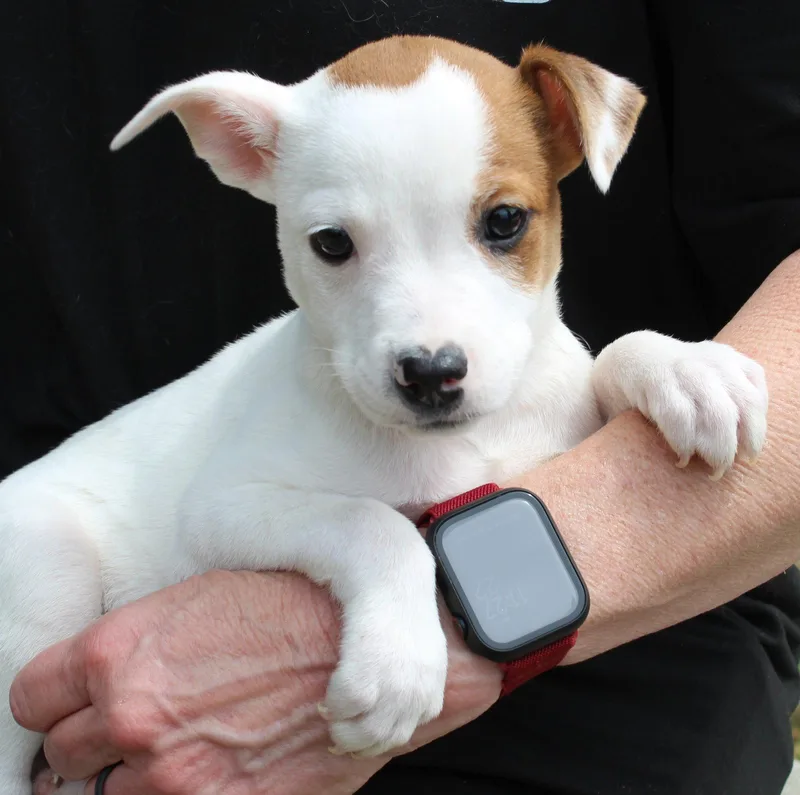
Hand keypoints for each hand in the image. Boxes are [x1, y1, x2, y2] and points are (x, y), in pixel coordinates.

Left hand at [11, 570, 500, 794]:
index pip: (32, 695)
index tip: (77, 704)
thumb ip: (135, 653)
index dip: (56, 701)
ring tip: (186, 748)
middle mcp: (136, 718)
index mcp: (121, 652)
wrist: (369, 644)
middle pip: (64, 754)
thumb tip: (102, 694)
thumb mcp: (197, 602)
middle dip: (93, 742)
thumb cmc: (289, 609)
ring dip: (134, 779)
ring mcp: (178, 776)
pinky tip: (222, 765)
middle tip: (139, 728)